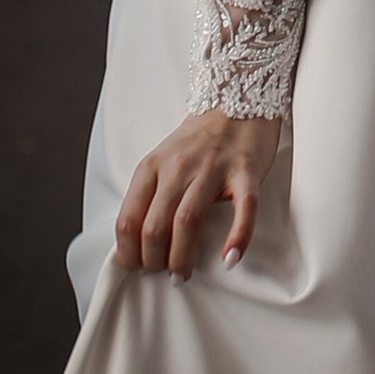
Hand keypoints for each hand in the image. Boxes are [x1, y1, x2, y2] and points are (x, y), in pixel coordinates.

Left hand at [115, 107, 284, 276]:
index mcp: (152, 167)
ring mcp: (213, 168)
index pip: (128, 219)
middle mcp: (178, 167)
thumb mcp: (164, 160)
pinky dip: (238, 237)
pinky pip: (243, 208)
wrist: (238, 99)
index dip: (129, 253)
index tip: (137, 267)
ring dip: (182, 257)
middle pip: (155, 226)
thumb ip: (151, 194)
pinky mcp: (245, 171)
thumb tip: (137, 243)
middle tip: (164, 274)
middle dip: (154, 261)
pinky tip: (231, 258)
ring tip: (183, 274)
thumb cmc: (199, 140)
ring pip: (188, 220)